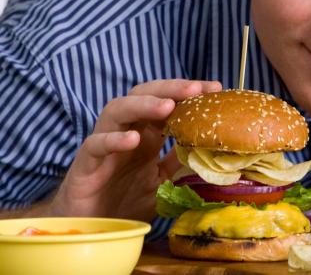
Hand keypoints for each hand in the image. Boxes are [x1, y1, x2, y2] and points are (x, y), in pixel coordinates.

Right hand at [49, 79, 220, 220]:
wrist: (92, 230)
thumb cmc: (126, 201)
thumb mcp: (163, 181)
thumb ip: (180, 162)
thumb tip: (211, 149)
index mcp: (147, 134)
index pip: (167, 102)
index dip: (189, 93)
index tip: (215, 89)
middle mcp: (126, 132)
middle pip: (144, 96)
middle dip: (170, 89)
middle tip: (195, 89)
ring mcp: (104, 144)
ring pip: (117, 110)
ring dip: (143, 105)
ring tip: (167, 106)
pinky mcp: (84, 164)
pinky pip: (95, 144)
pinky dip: (112, 140)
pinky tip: (132, 141)